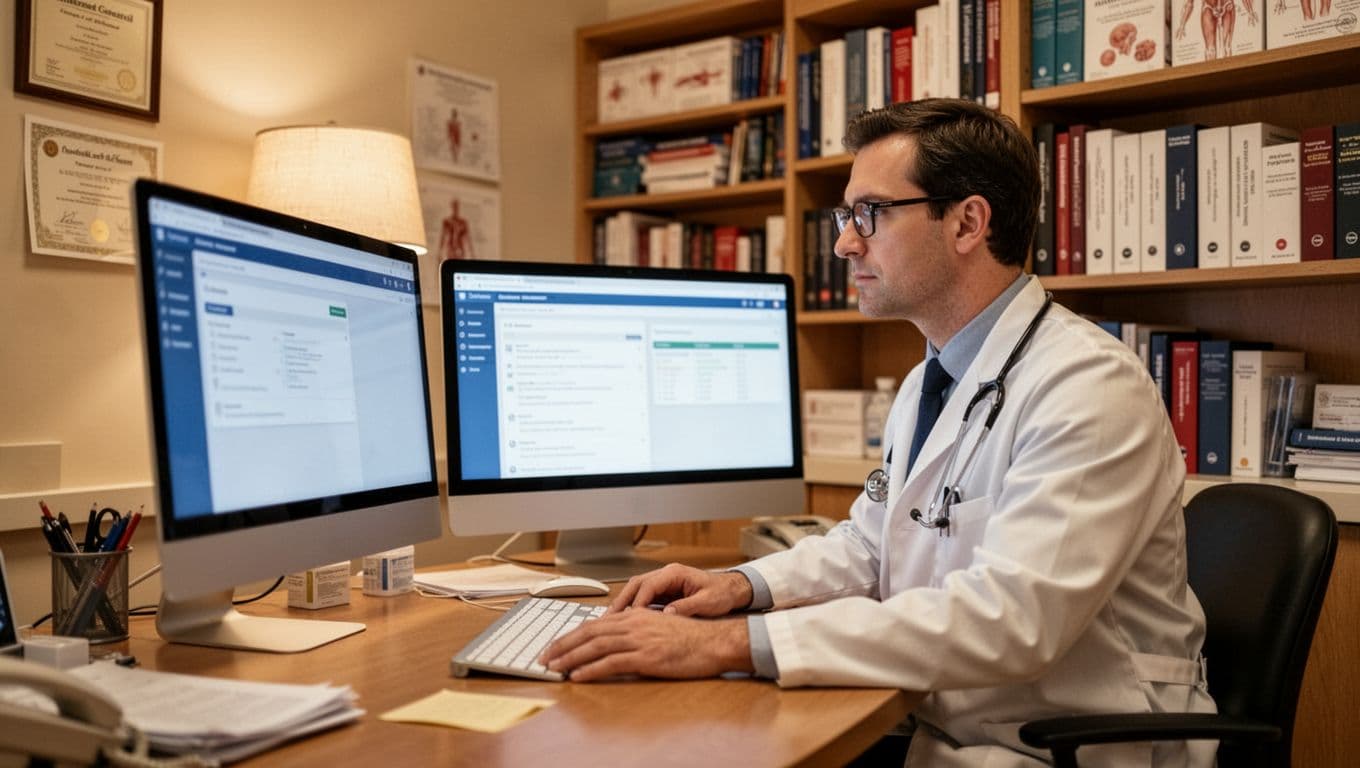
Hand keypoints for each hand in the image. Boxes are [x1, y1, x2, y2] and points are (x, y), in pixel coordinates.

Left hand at [540, 609, 751, 681]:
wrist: (714, 642)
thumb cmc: (690, 638)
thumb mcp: (658, 627)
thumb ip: (636, 630)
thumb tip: (614, 641)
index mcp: (634, 615)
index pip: (594, 623)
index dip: (571, 635)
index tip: (555, 645)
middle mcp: (633, 623)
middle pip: (589, 633)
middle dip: (562, 645)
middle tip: (544, 657)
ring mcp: (639, 639)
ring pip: (595, 647)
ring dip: (570, 658)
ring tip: (554, 667)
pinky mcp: (646, 657)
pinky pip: (611, 663)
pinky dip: (591, 670)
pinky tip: (578, 676)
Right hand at [609, 563, 752, 616]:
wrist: (730, 590)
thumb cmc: (721, 593)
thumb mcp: (707, 602)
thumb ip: (687, 607)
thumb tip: (666, 615)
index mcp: (675, 573)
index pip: (649, 585)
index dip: (638, 601)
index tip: (630, 617)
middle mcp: (666, 574)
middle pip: (636, 584)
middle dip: (621, 601)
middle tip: (608, 619)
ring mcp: (663, 582)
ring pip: (635, 590)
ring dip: (623, 604)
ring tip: (609, 622)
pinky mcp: (663, 591)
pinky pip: (642, 597)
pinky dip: (631, 608)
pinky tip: (624, 621)